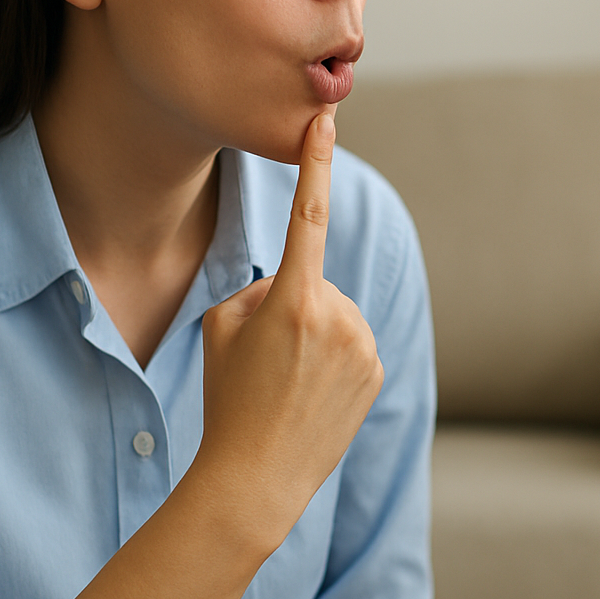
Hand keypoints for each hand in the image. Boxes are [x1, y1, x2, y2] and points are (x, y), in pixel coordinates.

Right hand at [194, 109, 383, 547]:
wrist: (256, 478)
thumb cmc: (228, 398)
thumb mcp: (221, 327)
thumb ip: (260, 288)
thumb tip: (292, 282)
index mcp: (293, 298)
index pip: (307, 214)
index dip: (316, 164)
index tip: (326, 120)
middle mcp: (338, 314)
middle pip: (310, 282)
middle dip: (290, 306)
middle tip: (264, 359)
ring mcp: (364, 343)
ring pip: (334, 315)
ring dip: (312, 334)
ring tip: (286, 382)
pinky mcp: (378, 369)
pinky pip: (351, 344)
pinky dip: (333, 360)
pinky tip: (310, 395)